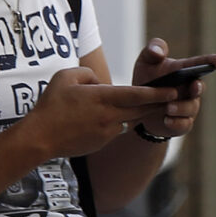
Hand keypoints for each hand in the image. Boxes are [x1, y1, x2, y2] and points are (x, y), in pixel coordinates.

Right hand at [26, 66, 173, 159]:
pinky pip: (116, 129)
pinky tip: (105, 119)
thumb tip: (101, 82)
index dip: (158, 92)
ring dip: (139, 113)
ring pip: (130, 119)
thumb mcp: (65, 77)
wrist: (40, 138)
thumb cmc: (51, 105)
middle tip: (175, 97)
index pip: (137, 94)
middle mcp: (110, 116)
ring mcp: (108, 132)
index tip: (174, 90)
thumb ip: (88, 74)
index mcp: (102, 98)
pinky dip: (116, 122)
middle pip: (142, 109)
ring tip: (148, 105)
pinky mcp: (103, 142)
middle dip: (160, 103)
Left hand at [131, 40, 215, 139]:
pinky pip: (184, 125)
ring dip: (181, 108)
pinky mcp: (183, 123)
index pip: (199, 64)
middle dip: (198, 87)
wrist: (139, 108)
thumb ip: (153, 49)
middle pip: (199, 88)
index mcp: (184, 71)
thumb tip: (159, 53)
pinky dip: (176, 123)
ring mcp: (188, 107)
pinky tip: (167, 120)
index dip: (210, 61)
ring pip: (191, 108)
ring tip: (168, 108)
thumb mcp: (145, 62)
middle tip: (194, 86)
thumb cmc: (146, 80)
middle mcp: (190, 89)